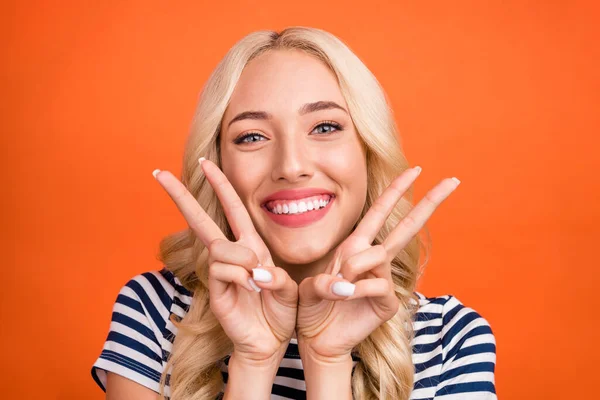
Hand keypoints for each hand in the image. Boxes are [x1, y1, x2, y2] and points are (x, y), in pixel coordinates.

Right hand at [153, 159, 297, 361]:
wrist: (272, 342)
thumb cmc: (281, 311)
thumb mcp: (287, 287)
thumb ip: (275, 276)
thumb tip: (254, 272)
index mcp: (250, 246)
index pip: (232, 208)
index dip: (220, 184)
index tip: (204, 162)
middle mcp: (231, 256)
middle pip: (201, 220)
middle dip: (181, 196)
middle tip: (157, 173)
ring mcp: (220, 273)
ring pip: (218, 247)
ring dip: (240, 259)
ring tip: (257, 281)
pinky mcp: (215, 292)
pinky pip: (220, 270)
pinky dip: (240, 276)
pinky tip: (252, 289)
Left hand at [296, 167, 459, 360]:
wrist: (316, 338)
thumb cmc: (312, 307)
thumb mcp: (311, 285)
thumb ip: (326, 279)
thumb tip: (347, 282)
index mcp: (356, 246)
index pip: (379, 212)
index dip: (396, 190)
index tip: (416, 169)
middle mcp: (373, 259)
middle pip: (407, 226)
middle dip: (429, 202)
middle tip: (452, 181)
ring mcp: (384, 280)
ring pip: (380, 255)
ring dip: (356, 266)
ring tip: (338, 284)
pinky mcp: (388, 302)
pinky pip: (378, 284)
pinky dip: (358, 288)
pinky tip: (345, 297)